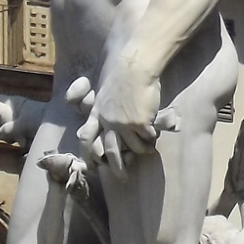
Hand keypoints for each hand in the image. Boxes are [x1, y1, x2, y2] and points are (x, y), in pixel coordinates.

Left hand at [81, 58, 171, 172]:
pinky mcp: (139, 124)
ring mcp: (123, 124)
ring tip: (149, 149)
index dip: (87, 153)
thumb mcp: (106, 89)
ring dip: (143, 149)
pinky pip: (148, 139)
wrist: (135, 65)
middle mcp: (107, 121)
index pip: (86, 137)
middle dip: (116, 168)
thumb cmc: (123, 71)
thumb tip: (110, 121)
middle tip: (122, 178)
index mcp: (97, 112)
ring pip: (134, 147)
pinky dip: (153, 138)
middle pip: (110, 151)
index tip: (91, 166)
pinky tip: (156, 134)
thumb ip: (106, 105)